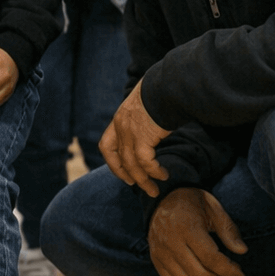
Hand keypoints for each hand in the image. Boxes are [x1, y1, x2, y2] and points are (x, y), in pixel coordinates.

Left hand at [100, 78, 171, 196]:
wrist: (167, 86)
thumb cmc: (161, 92)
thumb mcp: (145, 105)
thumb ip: (142, 118)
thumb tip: (152, 124)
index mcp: (119, 119)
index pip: (106, 145)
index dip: (112, 162)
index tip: (123, 172)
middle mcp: (120, 126)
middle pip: (118, 158)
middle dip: (126, 175)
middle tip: (138, 185)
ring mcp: (130, 132)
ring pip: (132, 164)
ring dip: (143, 180)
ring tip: (154, 189)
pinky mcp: (143, 137)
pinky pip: (146, 162)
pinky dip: (153, 171)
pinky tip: (162, 175)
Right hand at [148, 188, 247, 275]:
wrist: (161, 199)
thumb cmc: (191, 202)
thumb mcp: (213, 207)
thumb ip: (228, 229)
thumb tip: (242, 251)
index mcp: (186, 226)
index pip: (210, 258)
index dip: (229, 271)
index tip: (240, 273)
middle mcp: (170, 242)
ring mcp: (160, 253)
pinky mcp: (155, 260)